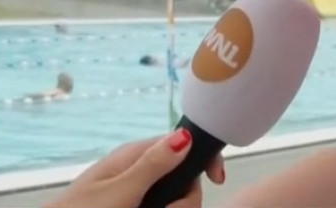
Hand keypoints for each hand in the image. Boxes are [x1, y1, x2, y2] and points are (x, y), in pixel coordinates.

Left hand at [45, 128, 225, 207]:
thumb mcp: (120, 191)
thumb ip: (153, 166)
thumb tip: (185, 136)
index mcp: (135, 155)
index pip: (184, 144)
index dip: (203, 159)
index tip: (216, 180)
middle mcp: (141, 171)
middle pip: (185, 179)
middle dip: (185, 200)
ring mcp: (140, 192)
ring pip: (177, 199)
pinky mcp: (138, 206)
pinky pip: (164, 206)